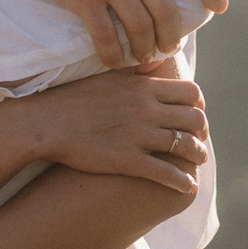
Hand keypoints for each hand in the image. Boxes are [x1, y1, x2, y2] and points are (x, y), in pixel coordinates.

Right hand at [18, 63, 207, 191]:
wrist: (45, 122)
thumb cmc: (73, 98)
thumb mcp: (106, 74)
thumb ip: (134, 69)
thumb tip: (154, 61)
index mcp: (142, 87)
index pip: (191, 93)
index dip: (198, 105)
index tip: (194, 114)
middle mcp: (146, 109)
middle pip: (195, 118)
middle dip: (202, 131)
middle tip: (198, 139)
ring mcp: (139, 135)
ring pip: (186, 145)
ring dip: (198, 155)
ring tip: (197, 161)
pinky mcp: (129, 160)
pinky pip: (166, 173)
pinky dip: (182, 181)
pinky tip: (186, 186)